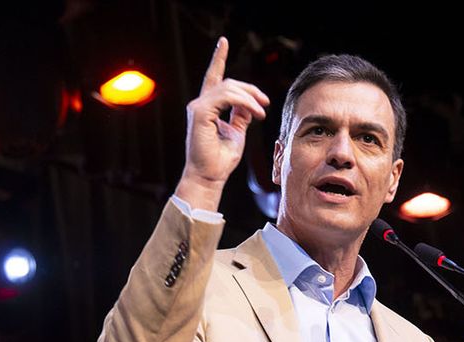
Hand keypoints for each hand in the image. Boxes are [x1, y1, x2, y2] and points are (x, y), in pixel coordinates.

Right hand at [175, 37, 268, 210]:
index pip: (214, 78)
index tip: (224, 42)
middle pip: (228, 82)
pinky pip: (226, 97)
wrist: (210, 177)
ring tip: (262, 111)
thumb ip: (241, 115)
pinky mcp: (200, 113)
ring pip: (228, 88)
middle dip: (250, 89)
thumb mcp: (237, 133)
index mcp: (207, 108)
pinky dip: (244, 102)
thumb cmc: (221, 160)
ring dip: (250, 97)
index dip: (219, 58)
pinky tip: (255, 112)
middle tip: (265, 103)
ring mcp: (198, 107)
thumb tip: (250, 105)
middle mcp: (200, 104)